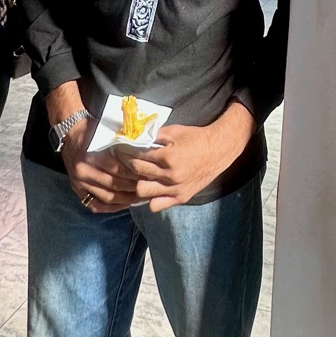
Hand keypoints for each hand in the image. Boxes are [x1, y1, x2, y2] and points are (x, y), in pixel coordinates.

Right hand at [60, 112, 140, 214]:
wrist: (70, 135)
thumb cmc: (91, 131)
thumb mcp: (106, 131)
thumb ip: (122, 141)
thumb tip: (144, 149)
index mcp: (91, 156)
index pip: (118, 169)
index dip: (135, 174)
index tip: (149, 174)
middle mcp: (83, 171)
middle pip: (114, 185)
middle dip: (133, 188)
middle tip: (148, 188)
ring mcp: (79, 183)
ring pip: (106, 197)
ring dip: (125, 200)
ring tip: (140, 198)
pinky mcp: (77, 190)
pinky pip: (94, 205)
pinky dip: (110, 208)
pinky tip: (123, 205)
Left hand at [115, 102, 255, 211]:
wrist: (218, 150)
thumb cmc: (196, 138)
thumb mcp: (174, 132)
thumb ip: (154, 135)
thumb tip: (133, 136)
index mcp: (169, 157)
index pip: (138, 156)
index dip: (125, 152)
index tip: (117, 149)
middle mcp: (171, 175)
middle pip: (138, 173)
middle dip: (125, 166)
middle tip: (118, 161)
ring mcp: (176, 189)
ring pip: (143, 191)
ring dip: (134, 183)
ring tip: (131, 176)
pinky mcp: (181, 197)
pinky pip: (156, 204)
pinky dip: (148, 198)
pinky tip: (146, 189)